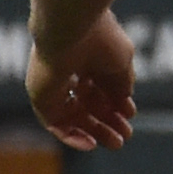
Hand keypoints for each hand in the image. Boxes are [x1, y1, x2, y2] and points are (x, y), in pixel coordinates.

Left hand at [26, 11, 135, 151]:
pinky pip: (56, 124)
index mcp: (88, 57)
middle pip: (88, 103)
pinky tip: (91, 144)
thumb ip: (122, 86)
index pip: (101, 87)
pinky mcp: (41, 98)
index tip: (131, 115)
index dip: (117, 103)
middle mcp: (69, 70)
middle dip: (108, 121)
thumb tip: (125, 104)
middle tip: (125, 136)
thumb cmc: (100, 39)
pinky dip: (72, 137)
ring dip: (94, 132)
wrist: (71, 29)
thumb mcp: (121, 65)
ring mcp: (53, 85)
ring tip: (116, 143)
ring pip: (73, 116)